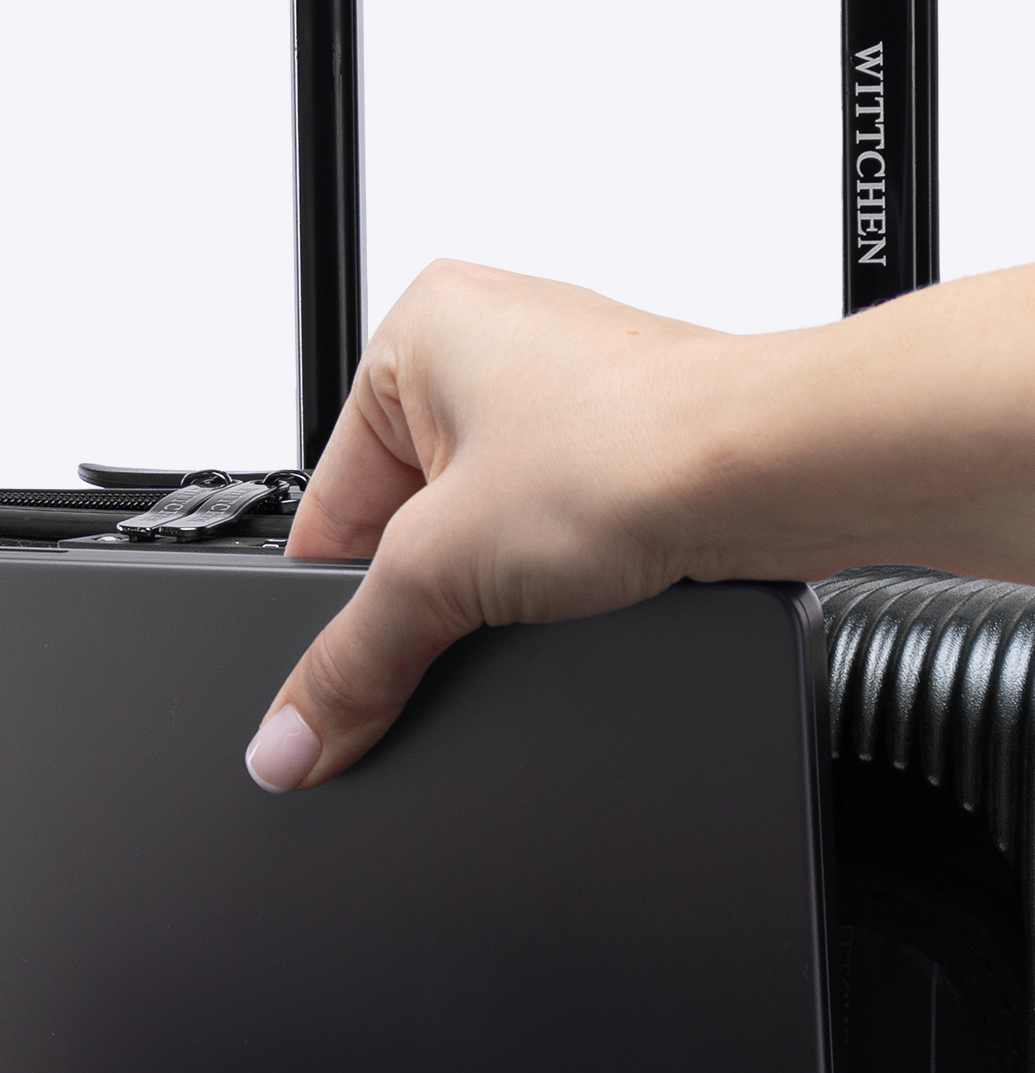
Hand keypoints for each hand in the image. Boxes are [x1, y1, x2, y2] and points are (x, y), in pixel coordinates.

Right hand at [244, 259, 721, 789]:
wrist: (784, 467)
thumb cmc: (639, 444)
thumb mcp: (443, 573)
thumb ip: (350, 665)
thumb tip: (289, 741)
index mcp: (416, 331)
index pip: (328, 500)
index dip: (332, 601)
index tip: (329, 680)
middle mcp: (491, 344)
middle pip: (403, 525)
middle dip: (425, 591)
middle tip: (454, 623)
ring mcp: (566, 396)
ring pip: (482, 534)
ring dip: (495, 587)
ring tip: (535, 591)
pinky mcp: (628, 448)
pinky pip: (553, 534)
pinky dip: (558, 577)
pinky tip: (583, 588)